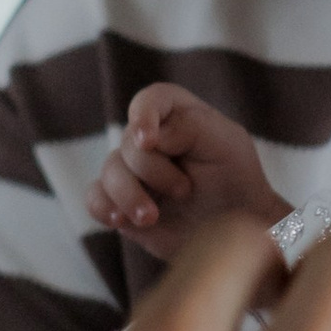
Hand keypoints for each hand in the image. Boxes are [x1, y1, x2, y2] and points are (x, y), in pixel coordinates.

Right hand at [86, 81, 282, 254]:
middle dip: (152, 171)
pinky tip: (121, 221)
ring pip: (109, 172)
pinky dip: (104, 208)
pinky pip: (94, 198)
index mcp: (177, 115)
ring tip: (152, 217)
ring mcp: (133, 172)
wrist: (236, 230)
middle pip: (127, 144)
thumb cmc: (235, 180)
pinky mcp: (121, 202)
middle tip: (185, 190)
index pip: (150, 100)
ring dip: (129, 195)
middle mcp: (150, 140)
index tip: (148, 141)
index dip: (143, 115)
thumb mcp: (226, 144)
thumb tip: (149, 140)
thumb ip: (189, 126)